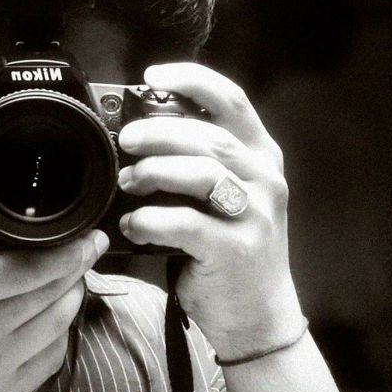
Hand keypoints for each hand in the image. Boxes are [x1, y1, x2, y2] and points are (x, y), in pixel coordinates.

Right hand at [0, 184, 107, 391]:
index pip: (31, 269)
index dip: (69, 252)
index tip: (89, 236)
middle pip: (52, 295)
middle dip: (80, 268)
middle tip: (93, 248)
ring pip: (58, 327)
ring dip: (74, 299)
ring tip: (75, 279)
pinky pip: (49, 362)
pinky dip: (61, 338)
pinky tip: (57, 322)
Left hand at [117, 63, 303, 360]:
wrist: (259, 315)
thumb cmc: (231, 251)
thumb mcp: (228, 198)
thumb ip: (199, 164)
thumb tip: (139, 135)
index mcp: (262, 156)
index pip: (232, 101)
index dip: (192, 80)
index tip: (153, 75)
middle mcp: (265, 180)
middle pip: (210, 136)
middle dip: (159, 132)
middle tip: (126, 141)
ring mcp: (257, 215)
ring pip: (202, 173)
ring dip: (154, 172)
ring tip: (127, 182)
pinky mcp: (238, 250)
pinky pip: (188, 224)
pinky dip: (151, 221)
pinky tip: (132, 225)